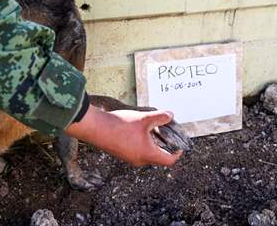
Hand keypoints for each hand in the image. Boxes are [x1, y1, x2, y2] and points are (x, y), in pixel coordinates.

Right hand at [65, 104, 182, 166]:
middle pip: (158, 157)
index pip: (168, 160)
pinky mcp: (121, 153)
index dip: (177, 153)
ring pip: (147, 154)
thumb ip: (160, 117)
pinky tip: (139, 129)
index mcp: (147, 154)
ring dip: (152, 143)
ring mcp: (129, 158)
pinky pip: (137, 151)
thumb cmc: (121, 125)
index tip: (180, 145)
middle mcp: (139, 160)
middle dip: (164, 145)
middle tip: (166, 132)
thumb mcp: (144, 118)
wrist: (96, 128)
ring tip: (152, 128)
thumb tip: (171, 115)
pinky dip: (142, 143)